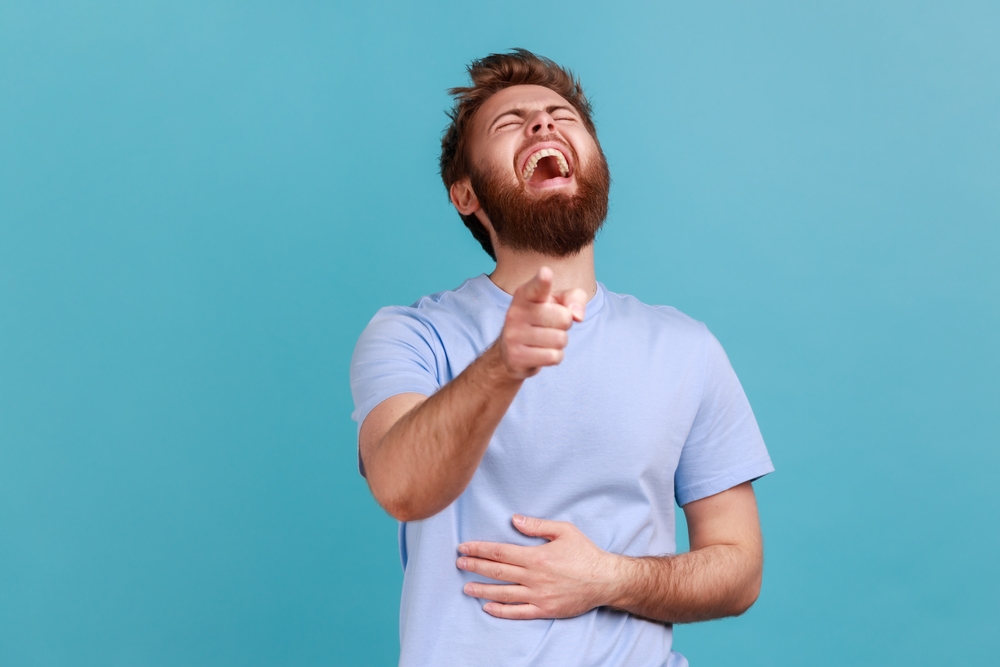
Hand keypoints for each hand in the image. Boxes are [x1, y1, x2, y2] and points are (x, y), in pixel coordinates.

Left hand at [456, 515, 619, 619]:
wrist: (605, 580)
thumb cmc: (585, 553)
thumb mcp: (564, 531)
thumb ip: (538, 525)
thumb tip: (515, 519)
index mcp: (537, 556)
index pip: (500, 552)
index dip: (480, 549)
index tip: (465, 547)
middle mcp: (534, 577)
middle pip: (497, 572)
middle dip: (475, 566)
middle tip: (459, 563)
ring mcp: (539, 595)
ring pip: (504, 593)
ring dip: (482, 589)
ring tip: (466, 587)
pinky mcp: (545, 609)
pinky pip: (519, 612)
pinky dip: (501, 610)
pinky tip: (488, 607)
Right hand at [497, 267, 587, 379]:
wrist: (510, 352)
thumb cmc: (540, 321)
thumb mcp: (558, 303)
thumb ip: (574, 299)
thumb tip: (578, 316)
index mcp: (526, 294)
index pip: (537, 287)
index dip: (543, 281)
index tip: (545, 273)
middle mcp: (516, 312)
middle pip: (564, 318)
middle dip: (565, 325)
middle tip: (551, 325)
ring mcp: (514, 335)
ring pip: (560, 340)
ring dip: (559, 343)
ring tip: (545, 340)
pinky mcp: (517, 356)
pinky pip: (554, 357)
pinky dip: (554, 357)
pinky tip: (540, 353)